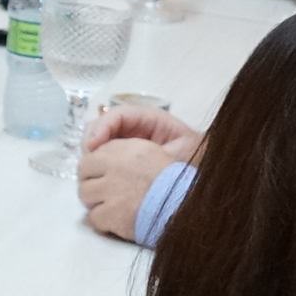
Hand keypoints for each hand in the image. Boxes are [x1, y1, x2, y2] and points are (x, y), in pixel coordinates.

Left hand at [74, 134, 181, 243]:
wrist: (184, 205)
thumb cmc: (171, 181)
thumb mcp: (149, 153)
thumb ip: (121, 154)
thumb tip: (94, 155)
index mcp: (124, 150)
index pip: (90, 157)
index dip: (94, 169)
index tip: (101, 178)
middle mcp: (114, 167)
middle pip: (83, 176)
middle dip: (91, 184)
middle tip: (104, 194)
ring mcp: (111, 191)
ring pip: (85, 196)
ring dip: (95, 202)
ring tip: (111, 207)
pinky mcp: (111, 214)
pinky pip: (93, 218)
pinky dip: (101, 221)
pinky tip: (115, 221)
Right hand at [80, 105, 201, 164]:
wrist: (205, 175)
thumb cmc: (197, 160)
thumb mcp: (181, 153)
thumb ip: (156, 153)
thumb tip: (126, 157)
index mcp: (150, 120)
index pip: (117, 115)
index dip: (101, 127)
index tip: (93, 147)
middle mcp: (134, 129)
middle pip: (101, 126)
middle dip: (91, 142)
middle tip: (89, 164)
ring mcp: (126, 143)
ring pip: (98, 143)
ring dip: (92, 156)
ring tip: (92, 174)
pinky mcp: (123, 160)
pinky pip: (103, 159)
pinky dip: (97, 168)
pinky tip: (99, 180)